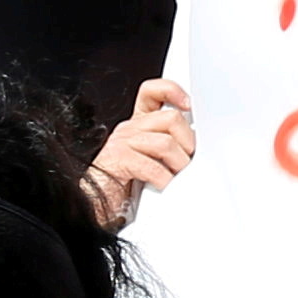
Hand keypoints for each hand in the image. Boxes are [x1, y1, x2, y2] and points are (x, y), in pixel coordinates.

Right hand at [84, 79, 198, 229]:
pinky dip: (165, 180)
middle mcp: (130, 129)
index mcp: (139, 125)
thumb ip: (172, 148)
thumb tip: (199, 147)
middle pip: (171, 118)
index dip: (172, 91)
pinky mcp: (117, 160)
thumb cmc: (128, 186)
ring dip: (179, 164)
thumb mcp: (156, 162)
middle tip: (188, 162)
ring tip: (177, 177)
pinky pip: (152, 166)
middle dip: (188, 143)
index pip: (153, 92)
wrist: (97, 206)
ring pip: (166, 142)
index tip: (190, 105)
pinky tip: (165, 187)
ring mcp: (121, 142)